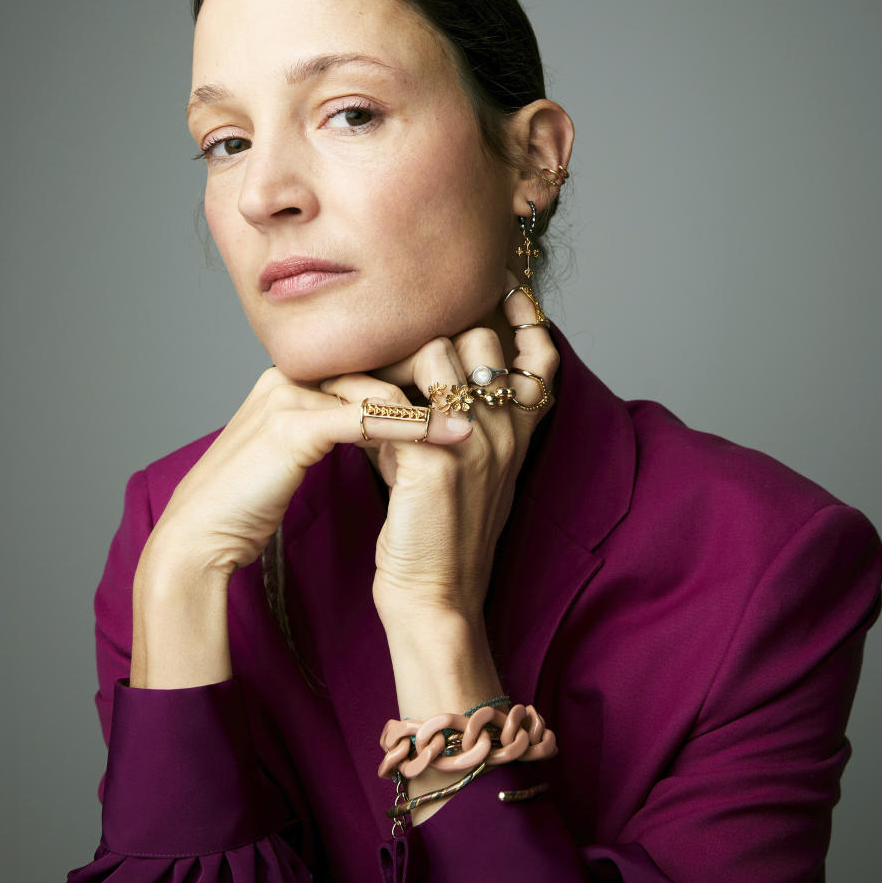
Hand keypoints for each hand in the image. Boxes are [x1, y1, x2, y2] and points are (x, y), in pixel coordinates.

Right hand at [147, 350, 474, 580]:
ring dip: (436, 398)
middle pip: (379, 358)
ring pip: (379, 384)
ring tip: (486, 410)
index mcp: (294, 376)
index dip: (422, 369)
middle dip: (437, 372)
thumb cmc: (249, 501)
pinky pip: (367, 418)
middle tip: (492, 381)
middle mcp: (292, 374)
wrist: (199, 536)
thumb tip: (382, 421)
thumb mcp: (299, 451)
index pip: (371, 357)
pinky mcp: (291, 426)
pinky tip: (455, 437)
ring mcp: (289, 395)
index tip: (472, 381)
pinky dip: (416, 426)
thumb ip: (335, 425)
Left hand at [319, 274, 559, 628]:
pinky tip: (342, 407)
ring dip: (394, 357)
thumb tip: (404, 369)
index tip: (499, 287)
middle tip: (386, 338)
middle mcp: (507, 428)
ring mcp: (478, 439)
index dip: (522, 316)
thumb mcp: (452, 461)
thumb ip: (443, 414)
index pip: (539, 353)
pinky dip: (365, 394)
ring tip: (362, 376)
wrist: (433, 595)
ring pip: (440, 351)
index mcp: (519, 429)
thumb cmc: (434, 529)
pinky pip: (399, 397)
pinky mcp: (439, 458)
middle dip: (434, 331)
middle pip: (480, 337)